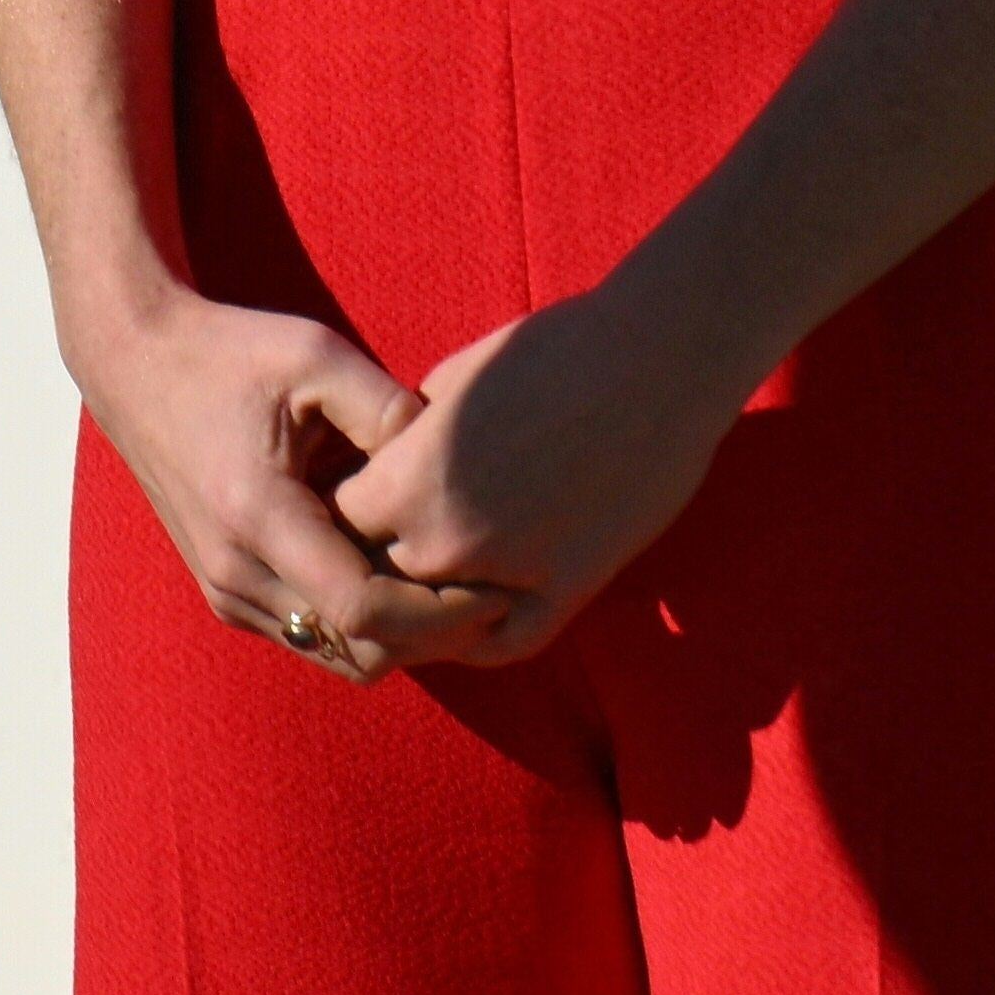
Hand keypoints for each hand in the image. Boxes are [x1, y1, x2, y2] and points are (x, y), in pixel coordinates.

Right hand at [67, 283, 535, 683]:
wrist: (135, 363)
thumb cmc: (231, 353)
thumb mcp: (317, 357)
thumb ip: (389, 412)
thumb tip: (454, 471)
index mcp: (258, 515)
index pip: (365, 611)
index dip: (441, 613)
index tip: (496, 584)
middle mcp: (235, 571)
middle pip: (359, 652)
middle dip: (431, 635)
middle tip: (488, 590)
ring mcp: (225, 590)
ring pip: (336, 656)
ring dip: (396, 634)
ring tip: (447, 582)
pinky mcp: (224, 591)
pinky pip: (309, 635)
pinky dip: (359, 622)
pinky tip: (392, 570)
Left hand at [331, 285, 744, 650]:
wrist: (656, 362)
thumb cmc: (552, 349)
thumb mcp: (451, 381)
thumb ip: (408, 442)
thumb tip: (385, 470)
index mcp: (411, 480)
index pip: (338, 521)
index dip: (340, 508)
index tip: (351, 498)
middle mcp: (450, 539)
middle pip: (376, 576)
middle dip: (370, 559)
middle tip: (376, 545)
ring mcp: (513, 575)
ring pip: (430, 622)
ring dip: (418, 605)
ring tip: (415, 582)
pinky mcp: (571, 592)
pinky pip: (500, 644)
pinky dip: (474, 637)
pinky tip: (465, 615)